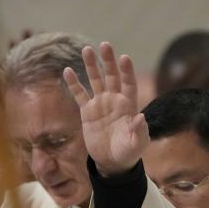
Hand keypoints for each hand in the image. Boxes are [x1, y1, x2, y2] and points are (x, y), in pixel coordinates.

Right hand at [64, 42, 147, 176]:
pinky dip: (74, 83)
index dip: (127, 71)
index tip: (124, 58)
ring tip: (86, 50)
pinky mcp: (87, 111)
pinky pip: (80, 94)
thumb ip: (139, 131)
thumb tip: (140, 117)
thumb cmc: (128, 152)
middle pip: (112, 76)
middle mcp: (115, 100)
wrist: (112, 162)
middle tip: (104, 45)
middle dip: (108, 61)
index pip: (129, 83)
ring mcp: (100, 104)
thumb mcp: (137, 144)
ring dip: (91, 66)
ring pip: (95, 80)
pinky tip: (67, 70)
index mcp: (129, 105)